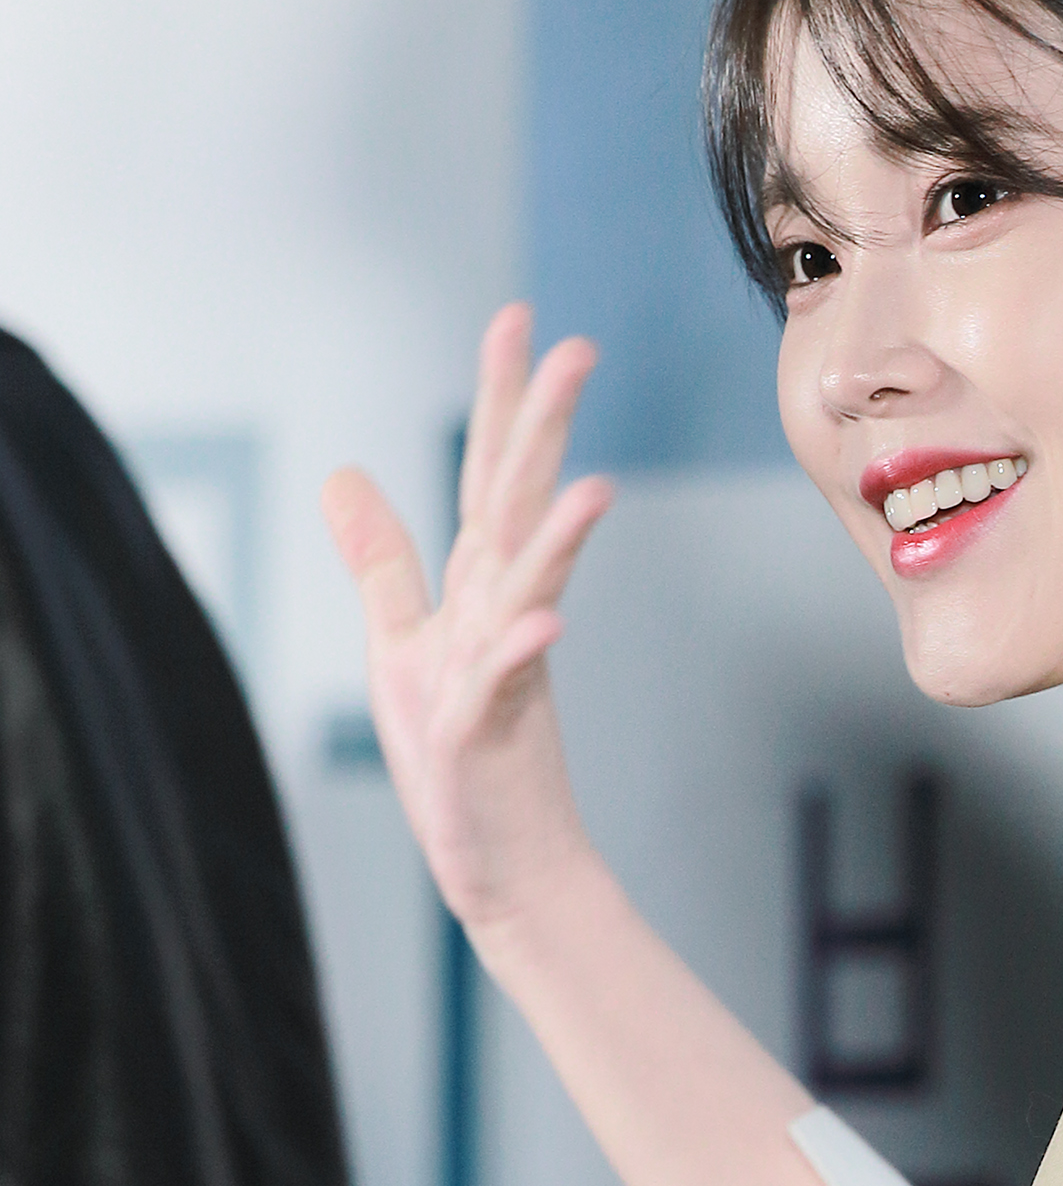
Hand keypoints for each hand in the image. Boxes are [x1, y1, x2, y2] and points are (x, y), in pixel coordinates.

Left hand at [322, 302, 613, 937]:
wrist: (508, 866)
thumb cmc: (459, 761)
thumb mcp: (401, 644)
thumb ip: (380, 559)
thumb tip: (342, 472)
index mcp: (480, 588)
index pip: (491, 474)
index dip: (503, 399)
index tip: (520, 319)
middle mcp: (499, 612)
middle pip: (517, 502)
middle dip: (543, 428)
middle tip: (579, 348)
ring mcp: (499, 668)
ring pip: (528, 585)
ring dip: (557, 536)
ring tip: (596, 485)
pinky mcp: (486, 729)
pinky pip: (507, 681)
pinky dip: (522, 648)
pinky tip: (545, 620)